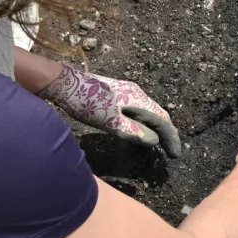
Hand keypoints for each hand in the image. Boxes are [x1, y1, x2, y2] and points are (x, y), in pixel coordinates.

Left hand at [38, 63, 181, 157]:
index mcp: (139, 99)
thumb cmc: (87, 102)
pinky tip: (141, 130)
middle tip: (171, 151)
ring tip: (160, 144)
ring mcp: (127, 92)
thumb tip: (154, 141)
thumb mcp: (110, 121)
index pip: (163, 120)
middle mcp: (137, 93)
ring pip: (149, 112)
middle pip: (159, 115)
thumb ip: (133, 131)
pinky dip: (146, 123)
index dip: (171, 138)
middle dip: (167, 134)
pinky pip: (139, 110)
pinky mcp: (118, 95)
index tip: (175, 154)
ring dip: (157, 128)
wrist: (63, 83)